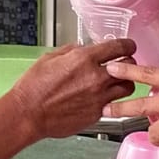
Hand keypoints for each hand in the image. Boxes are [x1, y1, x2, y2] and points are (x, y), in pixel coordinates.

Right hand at [9, 40, 137, 139]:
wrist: (28, 113)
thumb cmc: (33, 87)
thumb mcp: (50, 58)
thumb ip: (72, 50)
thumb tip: (84, 48)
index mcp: (84, 59)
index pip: (119, 47)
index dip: (127, 45)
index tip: (128, 46)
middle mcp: (95, 77)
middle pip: (130, 66)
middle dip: (128, 63)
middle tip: (123, 64)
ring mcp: (98, 97)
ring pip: (128, 87)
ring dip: (124, 82)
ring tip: (115, 82)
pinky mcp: (97, 113)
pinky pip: (114, 104)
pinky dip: (111, 99)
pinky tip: (101, 97)